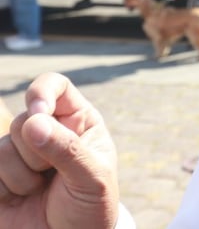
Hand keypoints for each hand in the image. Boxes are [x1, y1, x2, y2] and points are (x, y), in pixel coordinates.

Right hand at [0, 73, 119, 228]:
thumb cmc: (90, 208)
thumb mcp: (92, 179)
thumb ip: (67, 150)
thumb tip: (34, 122)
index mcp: (77, 121)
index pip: (56, 87)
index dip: (41, 93)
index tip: (38, 111)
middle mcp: (46, 131)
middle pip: (22, 121)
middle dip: (36, 153)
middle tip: (54, 175)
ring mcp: (18, 154)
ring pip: (1, 149)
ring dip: (21, 178)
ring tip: (40, 191)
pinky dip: (4, 189)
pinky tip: (19, 199)